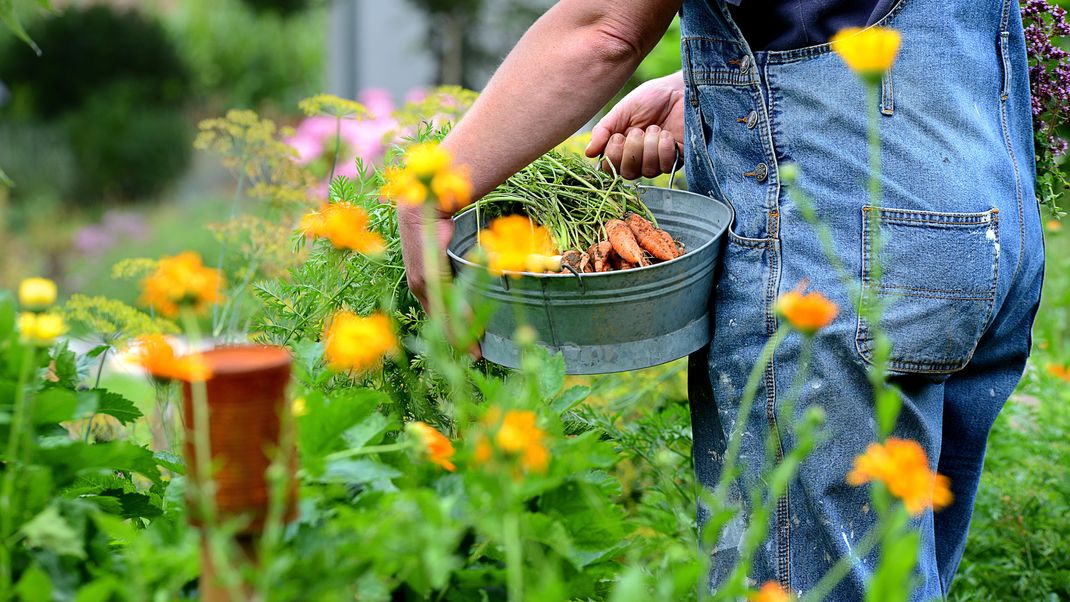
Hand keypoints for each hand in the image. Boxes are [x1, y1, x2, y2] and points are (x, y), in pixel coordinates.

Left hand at [397, 203, 483, 358]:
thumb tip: (469, 282)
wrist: (423, 209)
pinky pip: (447, 301)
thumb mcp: (445, 255)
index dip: (450, 331)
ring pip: (442, 316)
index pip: (437, 313)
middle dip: (456, 340)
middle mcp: (420, 287)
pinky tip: (472, 329)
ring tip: (474, 350)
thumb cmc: (435, 228)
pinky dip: (461, 316)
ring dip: (460, 334)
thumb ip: (454, 271)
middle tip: (473, 357)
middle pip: (439, 320)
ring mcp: (423, 283)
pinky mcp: (430, 276)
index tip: (465, 347)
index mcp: (422, 284)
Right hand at [585, 71, 684, 179]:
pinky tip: (667, 134)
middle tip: (638, 130)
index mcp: (623, 148)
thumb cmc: (651, 98)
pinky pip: (666, 166)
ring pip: (648, 170)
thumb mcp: (622, 111)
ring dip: (650, 147)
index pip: (611, 168)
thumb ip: (604, 130)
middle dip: (633, 150)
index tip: (618, 136)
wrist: (678, 89)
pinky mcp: (678, 159)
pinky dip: (664, 148)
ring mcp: (659, 160)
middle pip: (628, 173)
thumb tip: (588, 153)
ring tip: (655, 128)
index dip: (614, 155)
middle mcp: (640, 158)